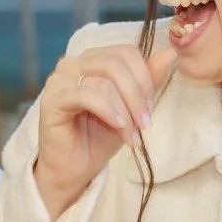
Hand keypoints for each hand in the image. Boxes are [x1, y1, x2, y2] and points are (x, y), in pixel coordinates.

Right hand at [33, 43, 177, 218]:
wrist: (75, 168)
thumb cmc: (99, 137)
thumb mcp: (132, 107)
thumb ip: (149, 81)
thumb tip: (170, 53)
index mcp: (92, 60)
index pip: (126, 52)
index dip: (145, 78)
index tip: (150, 109)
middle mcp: (73, 63)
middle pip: (116, 64)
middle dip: (137, 95)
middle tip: (145, 123)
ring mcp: (59, 79)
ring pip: (104, 82)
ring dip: (125, 111)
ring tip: (131, 134)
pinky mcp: (52, 99)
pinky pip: (86, 95)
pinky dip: (108, 111)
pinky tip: (117, 127)